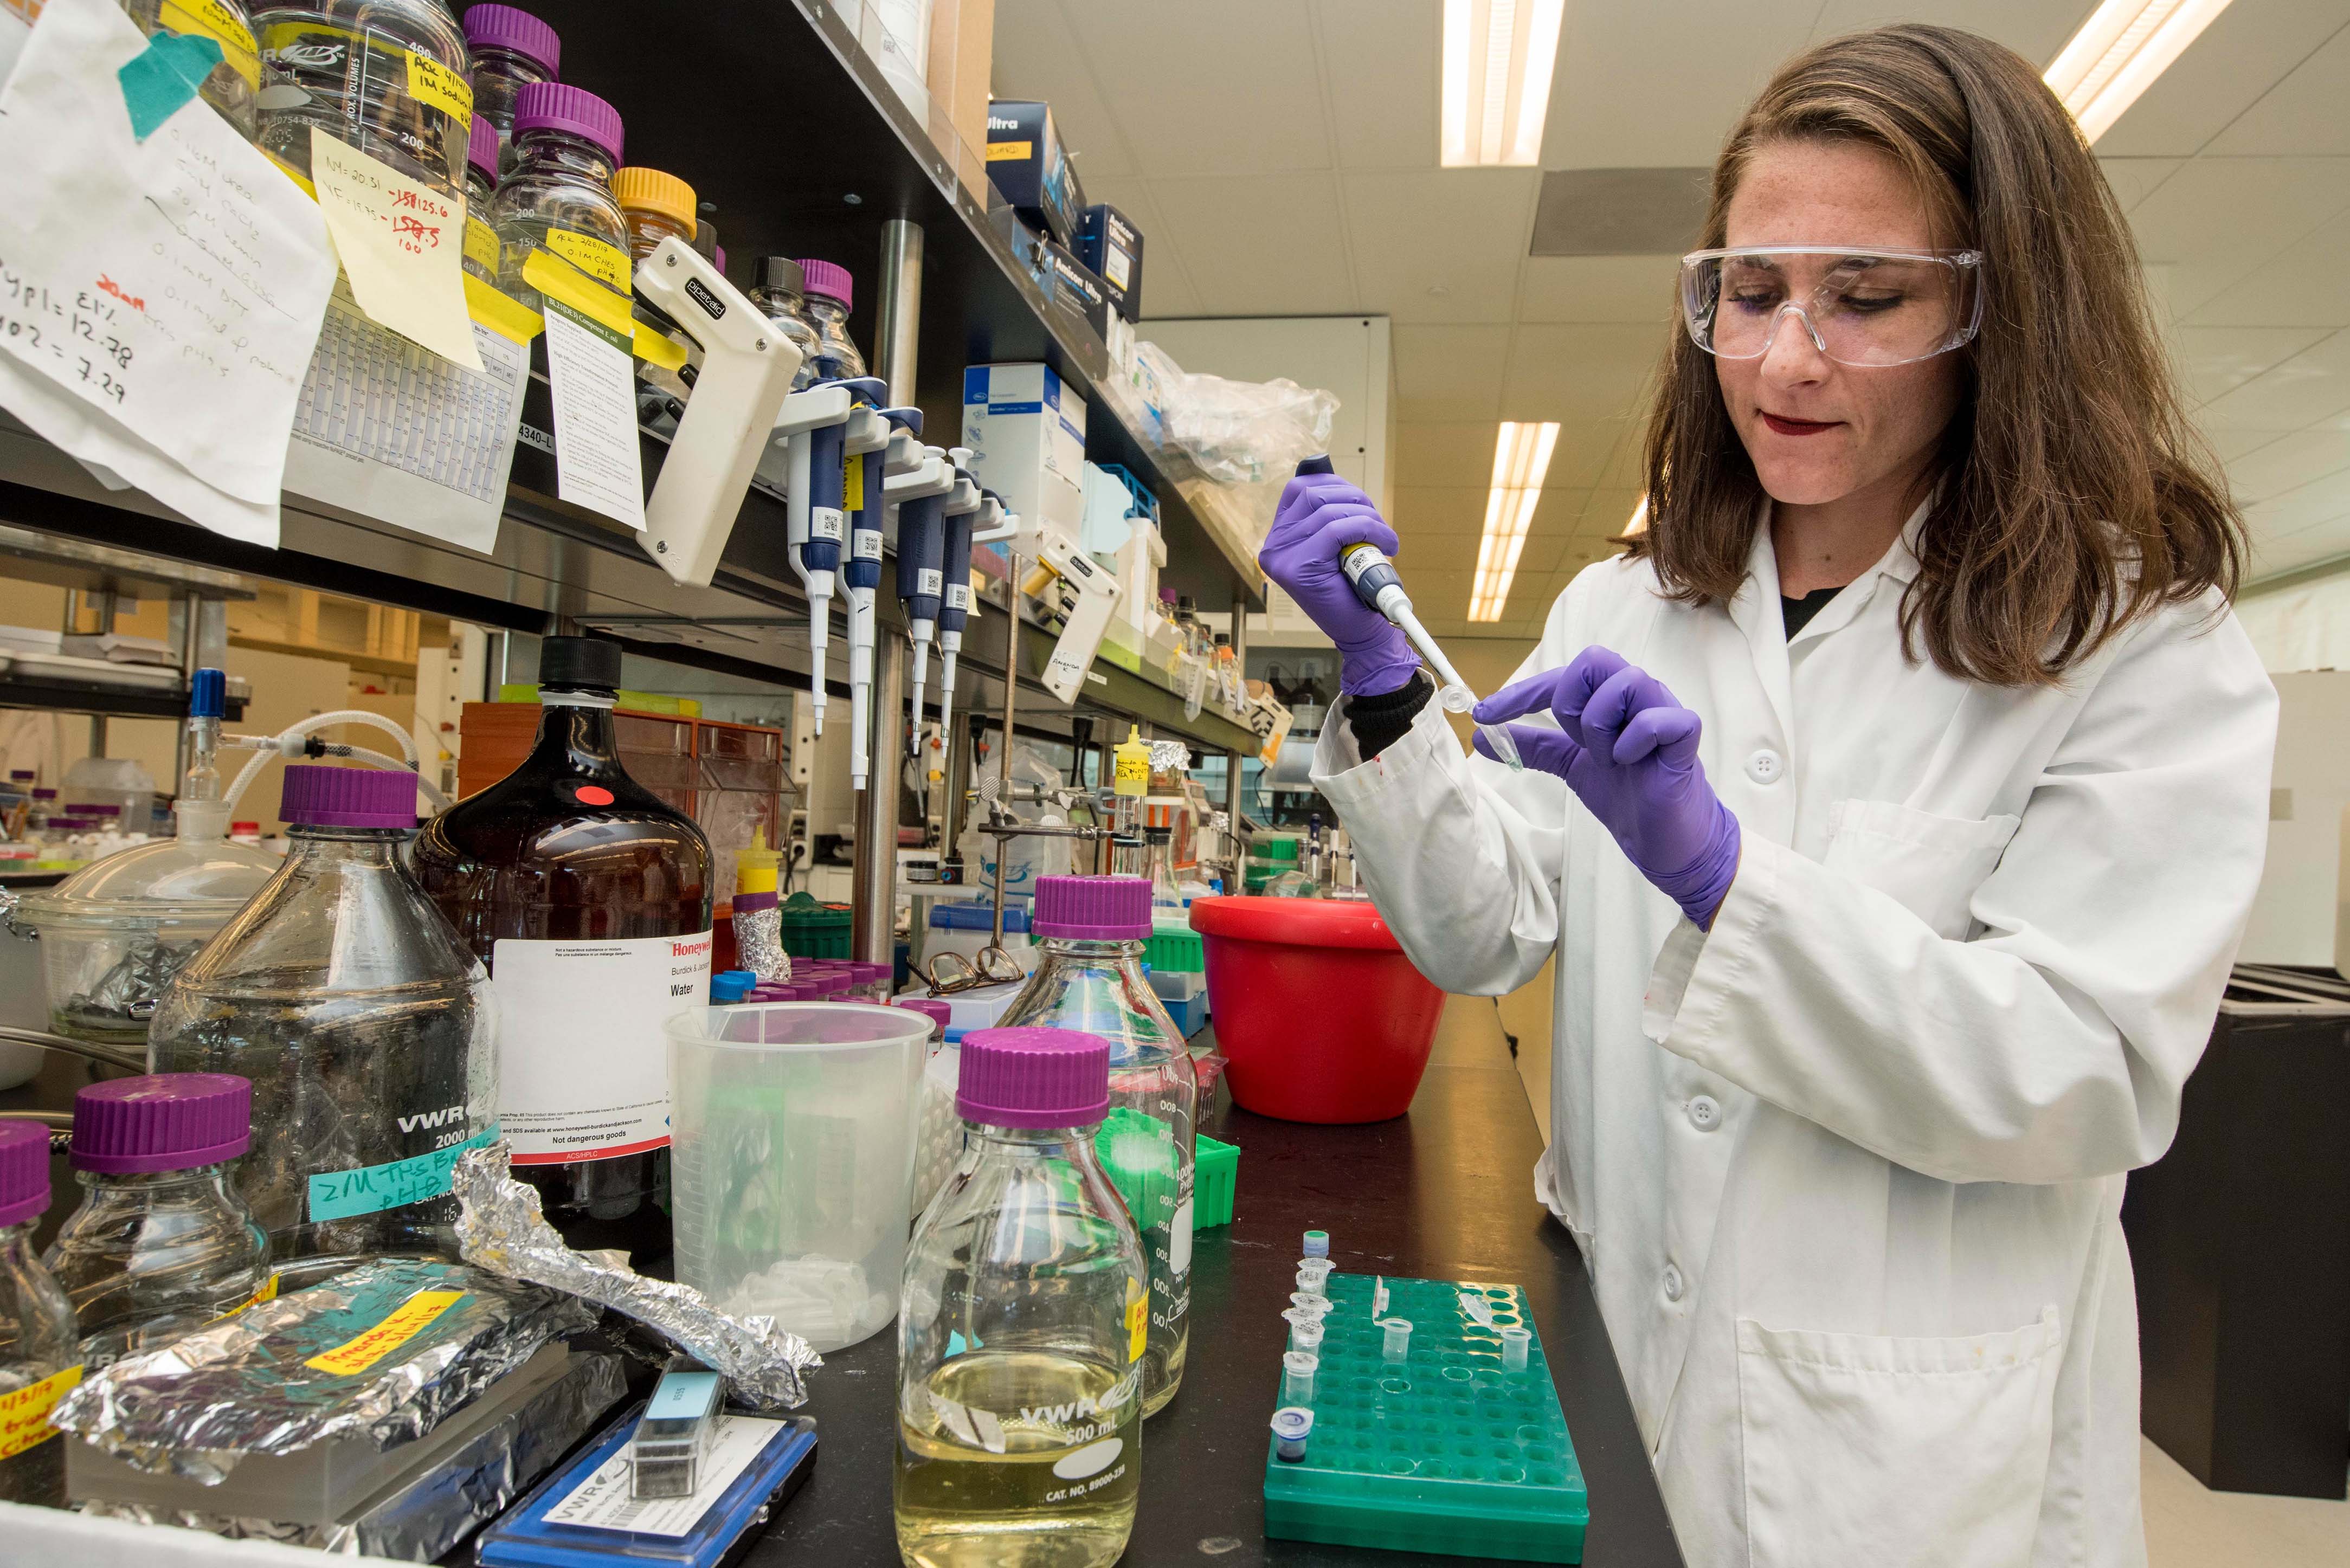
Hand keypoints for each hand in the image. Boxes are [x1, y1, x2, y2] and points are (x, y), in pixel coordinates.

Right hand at [1258, 474, 1419, 695]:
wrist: (1359, 631)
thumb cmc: (1350, 588)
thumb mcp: (1335, 545)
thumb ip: (1326, 515)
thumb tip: (1328, 475)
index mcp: (1279, 537)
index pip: (1298, 489)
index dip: (1333, 484)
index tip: (1358, 500)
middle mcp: (1273, 546)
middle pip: (1313, 494)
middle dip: (1355, 498)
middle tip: (1378, 521)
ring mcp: (1282, 558)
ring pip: (1328, 510)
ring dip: (1367, 516)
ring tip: (1384, 536)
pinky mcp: (1300, 568)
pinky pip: (1337, 530)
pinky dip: (1368, 529)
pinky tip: (1385, 543)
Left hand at [1475, 647, 1741, 926]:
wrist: (1666, 840)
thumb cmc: (1627, 794)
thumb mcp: (1571, 765)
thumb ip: (1534, 746)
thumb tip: (1483, 736)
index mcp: (1611, 698)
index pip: (1562, 676)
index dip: (1521, 693)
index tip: (1484, 714)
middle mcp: (1638, 696)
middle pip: (1595, 659)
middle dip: (1570, 701)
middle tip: (1576, 741)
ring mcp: (1664, 712)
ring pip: (1626, 681)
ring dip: (1601, 726)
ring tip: (1609, 759)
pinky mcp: (1685, 739)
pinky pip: (1659, 719)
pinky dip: (1634, 740)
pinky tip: (1630, 762)